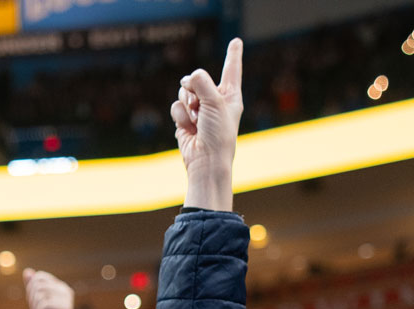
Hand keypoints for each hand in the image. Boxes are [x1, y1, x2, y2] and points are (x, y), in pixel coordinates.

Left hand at [23, 269, 80, 308]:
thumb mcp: (36, 303)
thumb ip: (32, 287)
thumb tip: (27, 271)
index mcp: (60, 286)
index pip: (39, 277)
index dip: (32, 290)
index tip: (38, 305)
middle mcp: (65, 289)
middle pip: (37, 285)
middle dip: (33, 301)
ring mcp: (67, 298)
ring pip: (39, 295)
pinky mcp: (65, 308)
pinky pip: (43, 306)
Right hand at [173, 38, 243, 212]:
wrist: (206, 162)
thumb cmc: (218, 135)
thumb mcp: (215, 102)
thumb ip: (202, 82)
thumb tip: (187, 79)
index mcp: (231, 96)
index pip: (232, 69)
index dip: (233, 54)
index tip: (237, 42)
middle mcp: (215, 101)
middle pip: (198, 78)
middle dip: (194, 87)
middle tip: (199, 105)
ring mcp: (199, 110)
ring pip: (184, 91)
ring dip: (187, 103)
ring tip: (196, 120)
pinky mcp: (185, 120)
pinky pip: (176, 106)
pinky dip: (180, 116)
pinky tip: (188, 129)